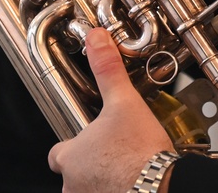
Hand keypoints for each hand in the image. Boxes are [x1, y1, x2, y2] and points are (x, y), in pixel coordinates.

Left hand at [48, 28, 174, 192]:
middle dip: (90, 164)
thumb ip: (107, 70)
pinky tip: (133, 184)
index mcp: (70, 156)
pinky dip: (116, 189)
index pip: (57, 153)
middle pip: (74, 173)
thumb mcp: (124, 102)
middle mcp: (73, 184)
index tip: (87, 138)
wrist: (160, 187)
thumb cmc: (139, 151)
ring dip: (102, 181)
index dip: (71, 145)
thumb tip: (97, 40)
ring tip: (127, 168)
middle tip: (115, 152)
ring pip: (89, 189)